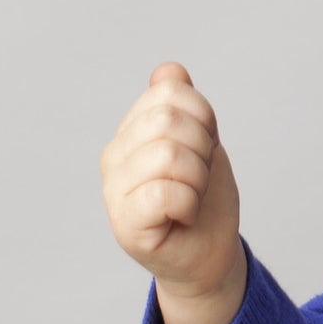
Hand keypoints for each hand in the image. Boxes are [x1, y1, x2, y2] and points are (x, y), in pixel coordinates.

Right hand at [100, 62, 243, 298]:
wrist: (208, 252)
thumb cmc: (204, 198)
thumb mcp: (201, 141)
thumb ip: (183, 106)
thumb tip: (168, 70)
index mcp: (130, 130)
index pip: (170, 92)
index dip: (203, 117)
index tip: (204, 147)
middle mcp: (114, 156)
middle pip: (169, 121)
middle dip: (202, 148)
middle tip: (199, 176)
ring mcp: (115, 191)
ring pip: (169, 154)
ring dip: (198, 178)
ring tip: (191, 196)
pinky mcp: (126, 225)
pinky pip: (164, 193)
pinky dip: (189, 203)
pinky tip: (184, 215)